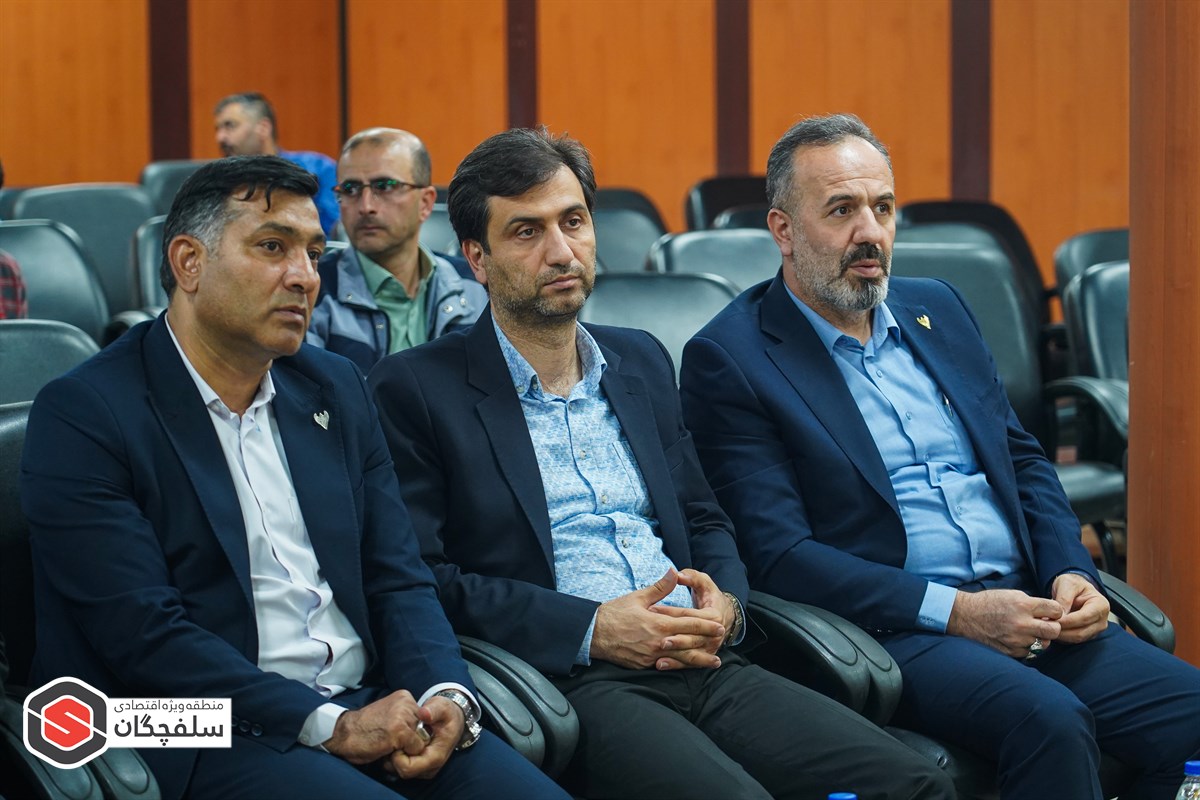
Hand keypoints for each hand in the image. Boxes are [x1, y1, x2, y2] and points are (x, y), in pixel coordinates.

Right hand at [322, 690, 427, 764]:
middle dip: (412, 740)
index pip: (424, 719)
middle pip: (425, 729)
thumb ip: (406, 718)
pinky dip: (405, 755)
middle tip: (392, 742)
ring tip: (389, 746)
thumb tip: (425, 732)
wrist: (342, 733)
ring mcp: (403, 716)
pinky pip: (416, 749)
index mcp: (404, 697)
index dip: (413, 732)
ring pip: (422, 740)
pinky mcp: (400, 731)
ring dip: (408, 748)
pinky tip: (388, 750)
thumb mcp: (389, 714)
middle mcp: (406, 703)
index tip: (396, 735)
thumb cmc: (364, 728)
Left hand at [386, 696, 463, 779]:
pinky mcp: (421, 769)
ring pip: (400, 771)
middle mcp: (431, 768)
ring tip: (399, 738)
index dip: (397, 757)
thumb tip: (424, 714)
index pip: (408, 768)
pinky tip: (402, 742)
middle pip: (402, 772)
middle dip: (395, 756)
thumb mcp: (441, 707)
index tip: (397, 739)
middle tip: (396, 737)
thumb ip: (433, 710)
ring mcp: (426, 770)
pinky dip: (399, 757)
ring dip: (395, 757)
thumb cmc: (446, 714)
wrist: (453, 721)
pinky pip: (402, 768)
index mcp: (436, 756)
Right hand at [591, 568, 725, 669]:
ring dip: (699, 661)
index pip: (689, 623)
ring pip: (681, 659)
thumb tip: (674, 572)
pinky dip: (680, 666)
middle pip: (690, 643)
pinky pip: (666, 666)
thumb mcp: (638, 597)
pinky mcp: (644, 665)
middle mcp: (659, 642)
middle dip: (708, 641)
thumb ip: (660, 587)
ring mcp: (652, 656)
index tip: (720, 624)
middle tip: (722, 639)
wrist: (593, 634)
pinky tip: (689, 667)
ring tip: (714, 662)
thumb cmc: (615, 613)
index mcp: (659, 623)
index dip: (706, 624)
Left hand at [647, 569, 733, 669]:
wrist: (726, 614)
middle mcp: (714, 634)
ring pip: (689, 651)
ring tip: (657, 650)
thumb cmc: (710, 596)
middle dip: (672, 635)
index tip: (651, 610)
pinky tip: (660, 664)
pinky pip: (688, 662)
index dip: (670, 612)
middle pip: (690, 635)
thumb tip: (677, 573)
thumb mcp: (704, 583)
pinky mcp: (704, 655)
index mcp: (713, 615)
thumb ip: (691, 577)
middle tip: (653, 634)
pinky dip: (675, 664)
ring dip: (673, 653)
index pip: (688, 614)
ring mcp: (710, 647)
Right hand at [947, 589, 1063, 657]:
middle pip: (1055, 631)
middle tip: (1045, 624)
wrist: (966, 616)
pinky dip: (1027, 646)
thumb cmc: (989, 603)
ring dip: (1040, 638)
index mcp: (1023, 605)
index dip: (1056, 611)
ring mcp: (1016, 640)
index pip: (1056, 610)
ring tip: (1028, 631)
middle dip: (1053, 627)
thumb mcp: (1012, 595)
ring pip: (1044, 644)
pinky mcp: (1011, 651)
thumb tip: (1052, 614)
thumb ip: (1033, 604)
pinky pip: (1030, 652)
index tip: (1051, 612)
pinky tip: (1018, 638)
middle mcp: (1022, 623)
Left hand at [1052, 573, 1109, 643]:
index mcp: (1100, 605)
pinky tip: (1051, 630)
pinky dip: (1062, 637)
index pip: (1084, 618)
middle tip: (1045, 625)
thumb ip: (1064, 599)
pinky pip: (1073, 640)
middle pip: (1081, 632)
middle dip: (1062, 630)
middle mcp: (1101, 620)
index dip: (1067, 621)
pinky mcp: (1087, 635)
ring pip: (1077, 638)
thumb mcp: (1067, 584)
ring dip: (1060, 635)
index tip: (1052, 619)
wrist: (1074, 589)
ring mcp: (1095, 629)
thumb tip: (1060, 615)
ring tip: (1046, 627)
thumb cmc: (1073, 584)